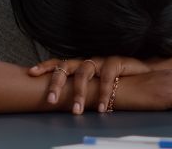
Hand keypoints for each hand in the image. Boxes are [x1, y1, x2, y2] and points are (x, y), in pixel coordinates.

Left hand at [28, 56, 151, 113]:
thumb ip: (79, 90)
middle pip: (67, 66)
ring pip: (84, 73)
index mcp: (79, 65)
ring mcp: (101, 61)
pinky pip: (107, 78)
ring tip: (76, 111)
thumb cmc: (114, 81)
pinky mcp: (116, 62)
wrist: (141, 74)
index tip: (31, 72)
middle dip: (56, 83)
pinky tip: (102, 108)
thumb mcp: (94, 85)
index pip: (59, 63)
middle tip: (50, 100)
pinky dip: (104, 94)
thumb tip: (59, 103)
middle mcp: (87, 61)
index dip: (45, 66)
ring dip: (79, 93)